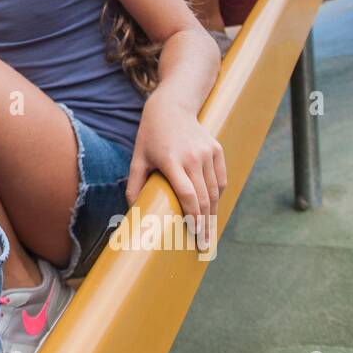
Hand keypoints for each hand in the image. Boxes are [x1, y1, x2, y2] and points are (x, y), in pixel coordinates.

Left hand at [126, 94, 226, 250]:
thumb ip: (134, 184)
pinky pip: (220, 180)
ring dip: (213, 214)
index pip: (188, 196)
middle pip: (204, 199)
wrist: (172, 106)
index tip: (194, 236)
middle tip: (204, 246)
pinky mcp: (217, 150)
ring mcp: (208, 153)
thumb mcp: (138, 158)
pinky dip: (218, 196)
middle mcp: (193, 157)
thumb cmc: (151, 135)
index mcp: (171, 160)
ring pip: (215, 192)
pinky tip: (212, 210)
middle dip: (205, 225)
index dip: (193, 218)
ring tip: (209, 233)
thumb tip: (132, 212)